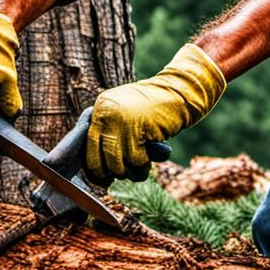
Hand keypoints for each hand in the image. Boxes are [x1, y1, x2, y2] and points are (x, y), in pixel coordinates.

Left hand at [86, 42, 225, 181]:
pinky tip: (151, 157)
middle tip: (127, 173)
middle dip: (114, 172)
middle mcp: (106, 113)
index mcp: (101, 107)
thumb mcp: (126, 111)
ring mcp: (120, 120)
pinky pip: (136, 159)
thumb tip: (98, 167)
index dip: (97, 168)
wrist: (181, 91)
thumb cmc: (155, 106)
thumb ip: (111, 129)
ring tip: (142, 166)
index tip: (105, 178)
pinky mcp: (137, 128)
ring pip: (118, 164)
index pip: (88, 147)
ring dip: (131, 171)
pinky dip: (144, 164)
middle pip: (100, 160)